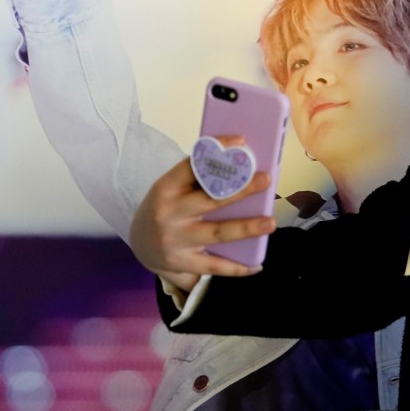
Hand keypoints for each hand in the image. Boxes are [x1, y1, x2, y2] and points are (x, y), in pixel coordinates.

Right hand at [129, 136, 276, 292]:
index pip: (192, 166)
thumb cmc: (166, 207)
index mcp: (166, 188)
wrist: (140, 243)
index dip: (216, 153)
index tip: (240, 142)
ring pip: (217, 233)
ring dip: (246, 228)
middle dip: (240, 190)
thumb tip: (239, 166)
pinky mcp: (183, 263)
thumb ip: (196, 178)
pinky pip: (215, 266)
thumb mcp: (171, 188)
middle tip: (265, 179)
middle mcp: (169, 214)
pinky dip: (237, 268)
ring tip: (270, 223)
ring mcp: (176, 240)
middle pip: (210, 200)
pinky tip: (257, 264)